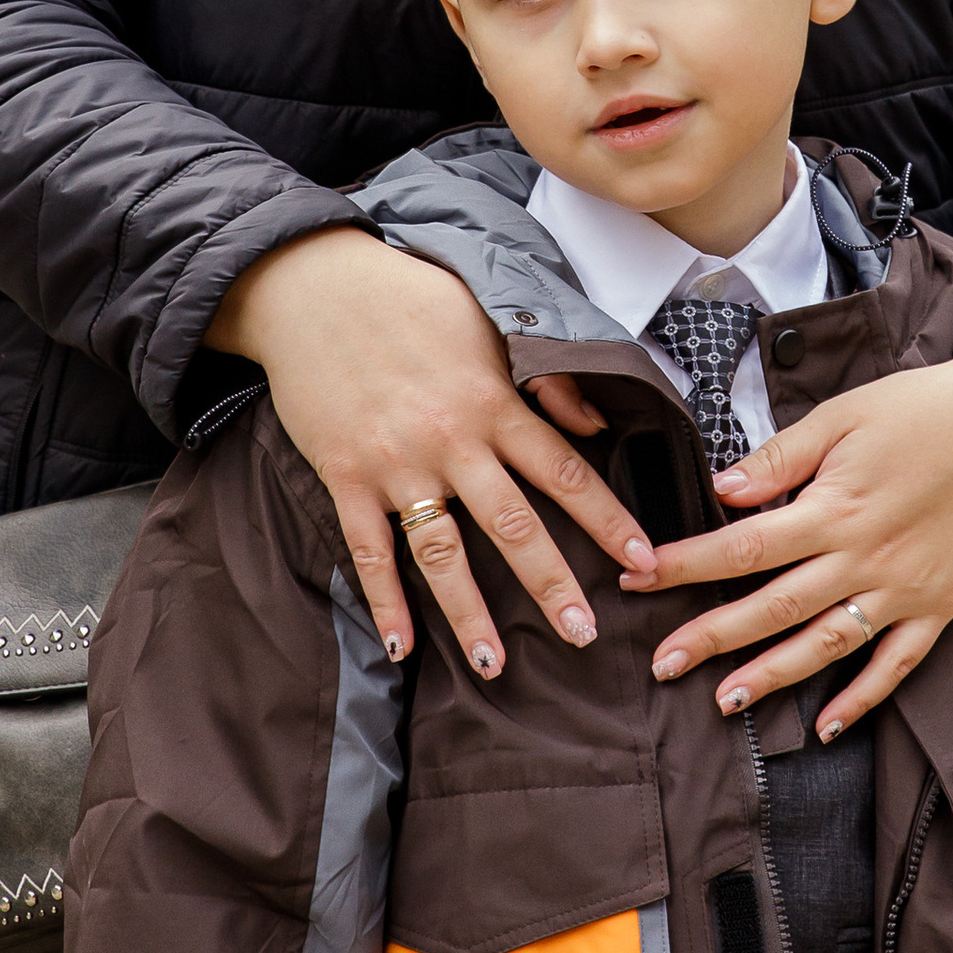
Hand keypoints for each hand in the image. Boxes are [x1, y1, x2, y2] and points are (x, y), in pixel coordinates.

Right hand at [208, 229, 649, 676]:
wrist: (310, 286)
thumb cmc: (406, 298)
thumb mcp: (486, 320)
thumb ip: (545, 377)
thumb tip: (596, 424)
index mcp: (492, 401)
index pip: (563, 471)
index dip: (606, 518)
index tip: (642, 559)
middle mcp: (450, 440)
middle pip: (513, 526)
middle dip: (552, 584)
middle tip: (585, 635)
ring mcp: (395, 464)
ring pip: (442, 553)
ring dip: (470, 613)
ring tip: (496, 665)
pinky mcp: (345, 476)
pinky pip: (368, 552)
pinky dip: (384, 602)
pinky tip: (401, 648)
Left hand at [632, 345, 952, 732]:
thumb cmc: (926, 410)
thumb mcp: (846, 415)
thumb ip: (782, 457)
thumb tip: (722, 490)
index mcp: (835, 507)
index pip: (743, 547)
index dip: (685, 565)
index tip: (637, 576)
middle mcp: (865, 558)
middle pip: (774, 607)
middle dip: (711, 638)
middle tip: (660, 664)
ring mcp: (904, 590)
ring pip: (826, 646)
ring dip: (772, 677)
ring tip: (722, 702)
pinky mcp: (939, 607)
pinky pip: (896, 665)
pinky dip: (862, 700)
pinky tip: (826, 725)